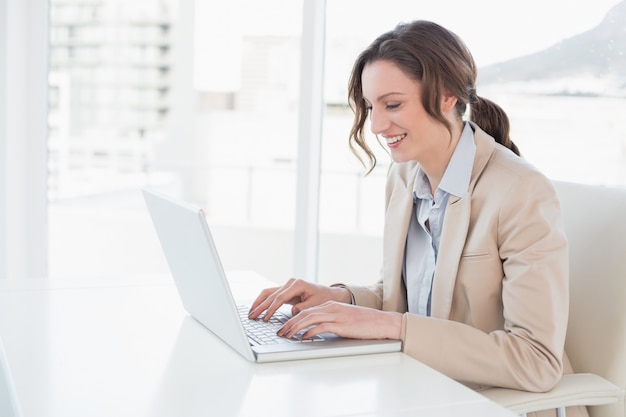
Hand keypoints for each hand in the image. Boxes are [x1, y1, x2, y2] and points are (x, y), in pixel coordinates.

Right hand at [247, 277, 351, 320]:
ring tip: (251, 313)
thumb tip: (292, 312)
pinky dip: (263, 302)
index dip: (271, 309)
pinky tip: (257, 309)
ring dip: (259, 303)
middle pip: (271, 294)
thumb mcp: (315, 305)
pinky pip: (271, 295)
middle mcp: (290, 283)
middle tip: (251, 317)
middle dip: (260, 306)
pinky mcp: (285, 290)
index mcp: (298, 284)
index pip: (280, 298)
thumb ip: (303, 308)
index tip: (265, 318)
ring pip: (268, 293)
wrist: (329, 294)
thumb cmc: (323, 299)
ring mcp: (287, 285)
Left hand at [277, 301, 401, 339]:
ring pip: (309, 319)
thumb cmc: (363, 323)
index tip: (282, 327)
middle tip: (279, 332)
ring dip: (295, 328)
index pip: (305, 310)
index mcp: (329, 306)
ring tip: (286, 335)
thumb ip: (327, 323)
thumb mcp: (342, 319)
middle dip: (288, 323)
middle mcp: (330, 308)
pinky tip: (303, 338)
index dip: (291, 319)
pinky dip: (310, 332)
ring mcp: (335, 315)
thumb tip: (312, 332)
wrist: (381, 322)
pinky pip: (321, 327)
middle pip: (303, 313)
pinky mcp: (341, 324)